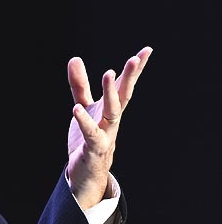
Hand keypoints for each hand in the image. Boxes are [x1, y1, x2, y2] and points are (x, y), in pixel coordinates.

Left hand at [65, 46, 152, 208]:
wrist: (86, 173)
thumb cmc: (89, 138)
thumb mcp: (83, 107)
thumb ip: (80, 85)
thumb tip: (75, 58)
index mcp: (111, 108)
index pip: (125, 85)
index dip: (135, 69)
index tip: (147, 50)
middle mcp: (112, 119)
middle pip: (124, 95)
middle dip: (130, 76)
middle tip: (135, 58)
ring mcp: (106, 133)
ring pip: (113, 112)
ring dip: (111, 93)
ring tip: (108, 73)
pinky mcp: (95, 148)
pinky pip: (91, 133)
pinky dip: (84, 121)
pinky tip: (76, 109)